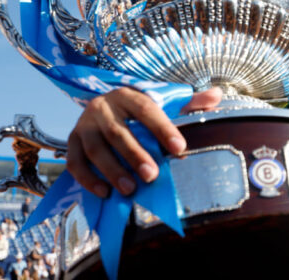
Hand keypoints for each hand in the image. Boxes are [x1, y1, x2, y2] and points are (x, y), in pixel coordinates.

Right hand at [67, 87, 222, 196]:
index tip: (180, 148)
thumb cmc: (141, 110)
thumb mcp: (165, 102)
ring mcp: (84, 124)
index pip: (146, 109)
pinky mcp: (71, 141)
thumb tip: (217, 95)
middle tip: (152, 176)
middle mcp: (103, 107)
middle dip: (135, 155)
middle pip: (118, 132)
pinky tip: (104, 193)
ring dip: (112, 170)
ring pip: (95, 149)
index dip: (162, 128)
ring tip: (131, 189)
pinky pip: (75, 162)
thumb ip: (189, 102)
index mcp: (129, 95)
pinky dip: (88, 179)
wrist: (105, 108)